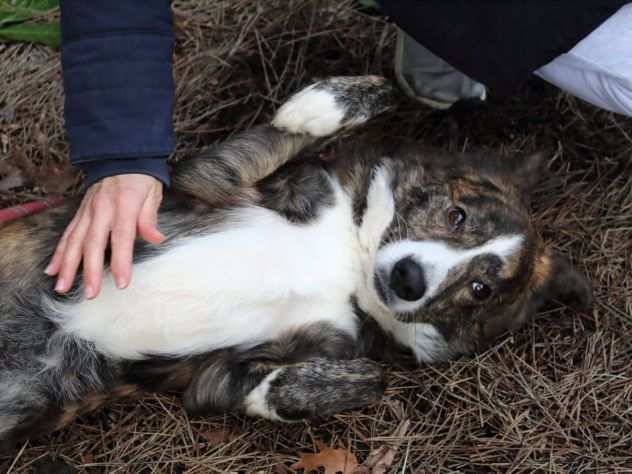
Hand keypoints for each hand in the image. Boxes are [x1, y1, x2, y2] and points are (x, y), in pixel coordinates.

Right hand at [46, 174, 164, 298]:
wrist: (120, 156)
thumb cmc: (141, 178)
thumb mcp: (152, 193)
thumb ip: (149, 217)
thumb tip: (156, 238)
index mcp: (124, 205)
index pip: (122, 237)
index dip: (121, 261)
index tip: (122, 282)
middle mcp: (101, 209)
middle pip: (93, 243)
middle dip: (90, 271)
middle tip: (90, 293)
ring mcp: (87, 211)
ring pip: (74, 241)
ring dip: (68, 266)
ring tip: (63, 287)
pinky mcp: (80, 213)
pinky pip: (67, 234)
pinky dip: (59, 252)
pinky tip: (53, 270)